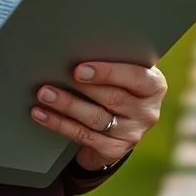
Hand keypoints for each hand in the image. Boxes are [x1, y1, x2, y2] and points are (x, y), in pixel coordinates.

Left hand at [30, 61, 166, 171]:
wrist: (119, 124)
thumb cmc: (117, 85)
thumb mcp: (123, 73)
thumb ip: (112, 61)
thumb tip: (76, 46)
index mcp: (154, 85)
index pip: (135, 77)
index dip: (107, 73)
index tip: (80, 69)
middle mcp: (147, 111)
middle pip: (111, 98)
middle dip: (79, 88)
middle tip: (52, 77)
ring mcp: (132, 133)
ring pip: (94, 118)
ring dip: (66, 105)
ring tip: (44, 94)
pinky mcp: (114, 150)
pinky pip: (83, 135)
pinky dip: (58, 123)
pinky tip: (41, 114)